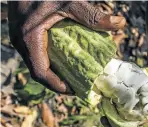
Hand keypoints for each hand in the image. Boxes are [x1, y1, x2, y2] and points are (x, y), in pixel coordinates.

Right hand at [8, 1, 125, 93]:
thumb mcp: (68, 1)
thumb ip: (92, 15)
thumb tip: (119, 23)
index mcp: (30, 39)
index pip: (41, 73)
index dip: (57, 86)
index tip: (75, 91)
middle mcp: (22, 43)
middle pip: (40, 72)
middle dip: (58, 82)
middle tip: (77, 86)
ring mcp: (23, 40)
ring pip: (38, 65)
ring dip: (55, 73)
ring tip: (73, 76)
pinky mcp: (26, 35)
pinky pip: (38, 55)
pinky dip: (51, 62)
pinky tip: (64, 60)